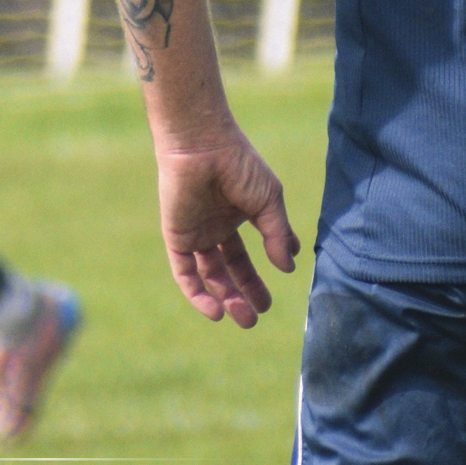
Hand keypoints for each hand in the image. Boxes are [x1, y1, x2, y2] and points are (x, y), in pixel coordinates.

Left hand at [154, 132, 299, 326]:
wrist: (203, 146)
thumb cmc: (239, 165)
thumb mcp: (269, 201)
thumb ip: (278, 234)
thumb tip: (288, 267)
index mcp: (234, 217)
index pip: (243, 258)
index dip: (255, 280)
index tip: (270, 299)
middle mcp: (213, 228)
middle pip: (227, 271)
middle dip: (241, 295)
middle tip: (255, 318)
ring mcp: (195, 233)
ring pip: (208, 276)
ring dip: (224, 298)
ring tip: (242, 317)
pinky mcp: (177, 237)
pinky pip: (184, 272)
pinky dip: (197, 293)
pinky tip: (215, 310)